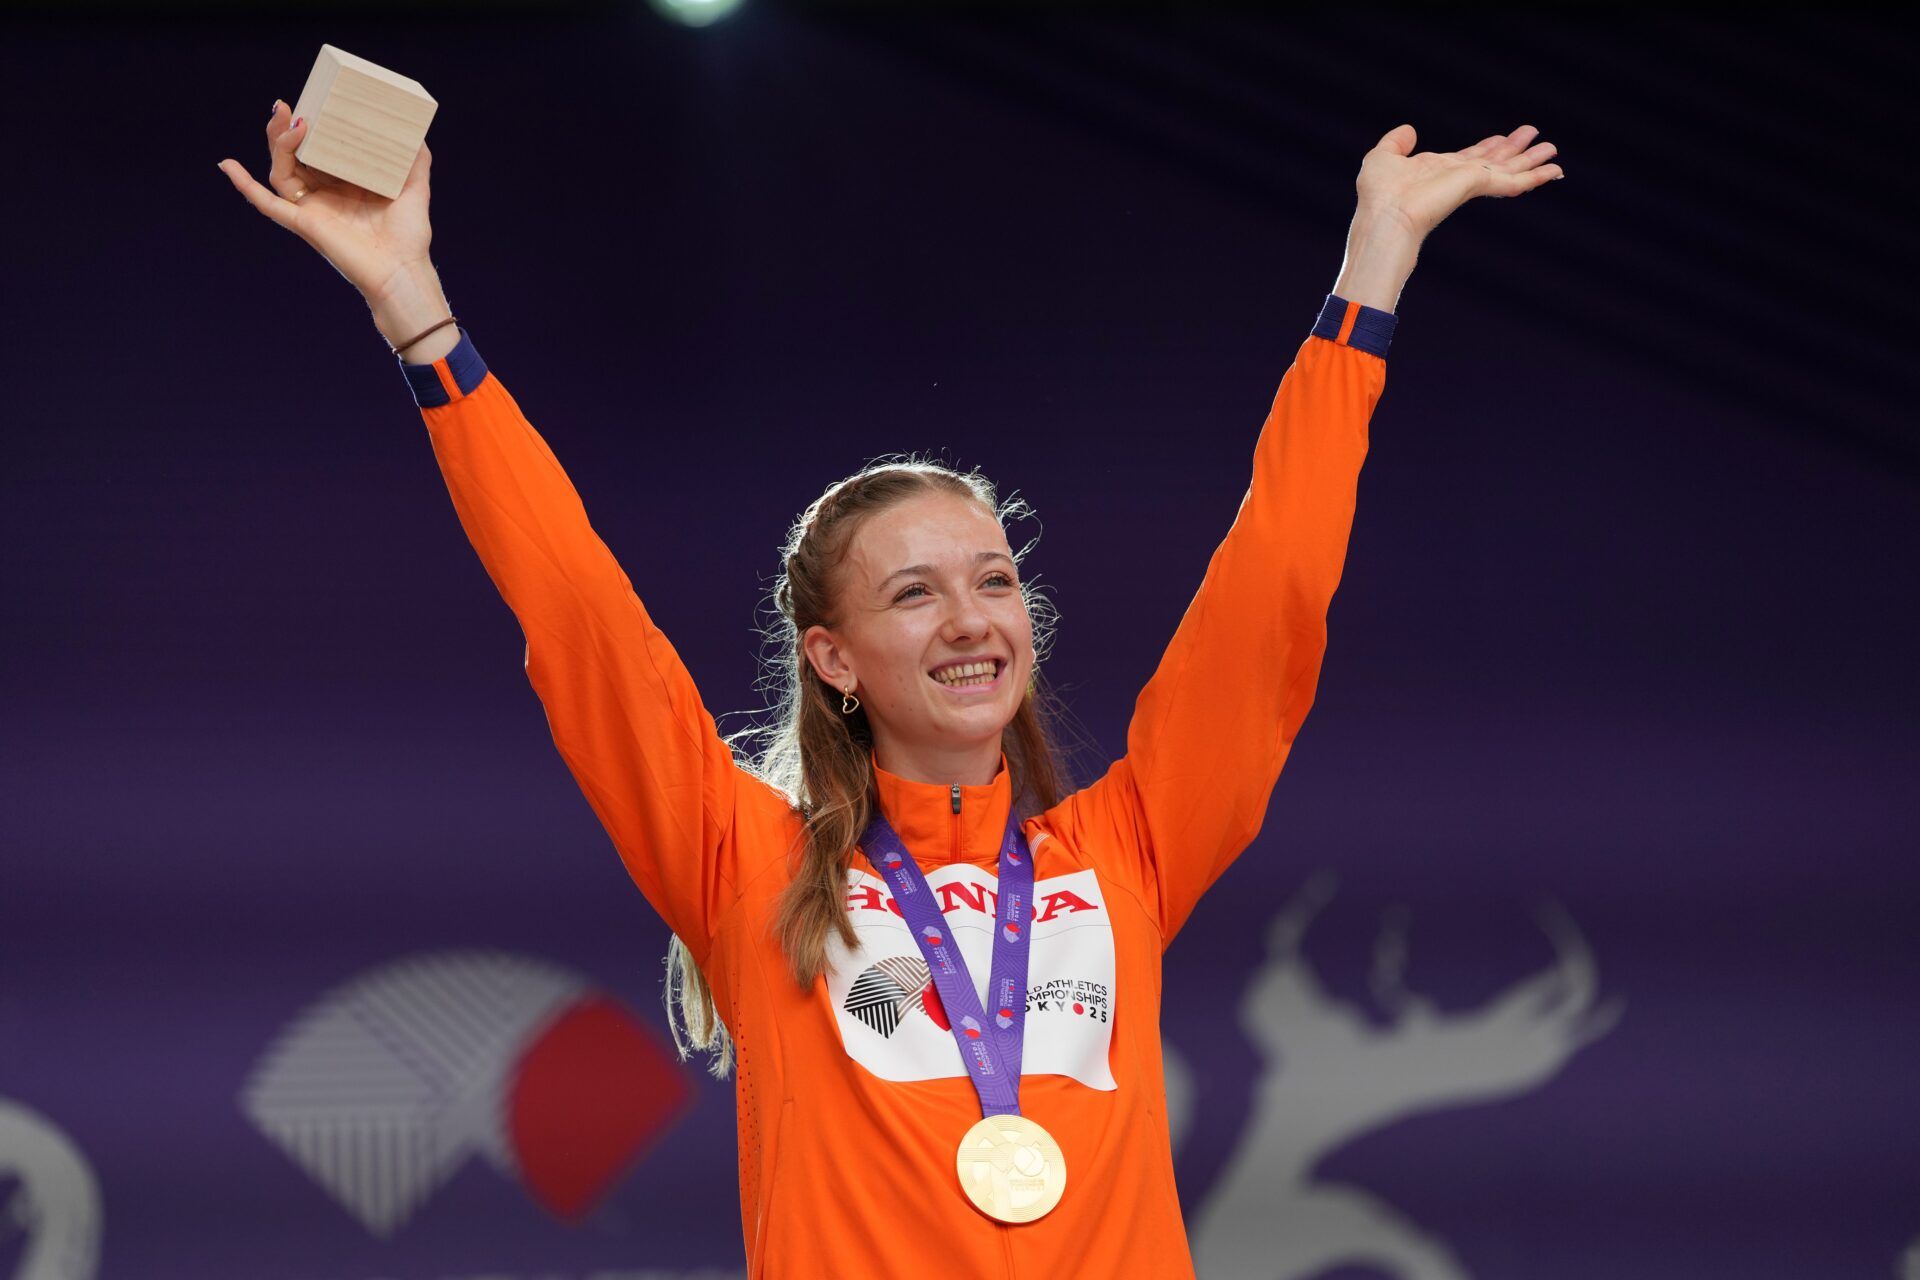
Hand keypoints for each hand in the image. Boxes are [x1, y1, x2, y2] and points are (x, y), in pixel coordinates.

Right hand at [216, 100, 435, 302]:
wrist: (402, 271)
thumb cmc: (409, 237)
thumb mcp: (414, 189)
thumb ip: (416, 161)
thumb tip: (416, 132)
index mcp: (344, 185)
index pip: (320, 150)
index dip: (311, 127)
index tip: (312, 101)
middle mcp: (324, 195)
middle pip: (293, 156)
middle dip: (285, 129)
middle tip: (287, 105)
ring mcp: (311, 209)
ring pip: (280, 170)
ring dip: (277, 143)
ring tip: (284, 119)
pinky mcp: (303, 224)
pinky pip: (266, 203)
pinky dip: (244, 185)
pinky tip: (227, 165)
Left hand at [1354, 123, 1562, 240]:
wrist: (1385, 218)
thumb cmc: (1378, 196)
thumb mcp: (1382, 157)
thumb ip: (1396, 142)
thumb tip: (1409, 129)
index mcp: (1439, 171)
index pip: (1471, 158)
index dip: (1489, 148)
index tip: (1504, 138)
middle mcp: (1458, 178)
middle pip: (1496, 162)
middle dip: (1517, 152)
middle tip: (1540, 141)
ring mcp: (1470, 183)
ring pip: (1510, 170)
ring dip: (1533, 161)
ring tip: (1553, 152)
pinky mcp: (1479, 185)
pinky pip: (1515, 182)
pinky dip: (1536, 176)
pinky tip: (1554, 171)